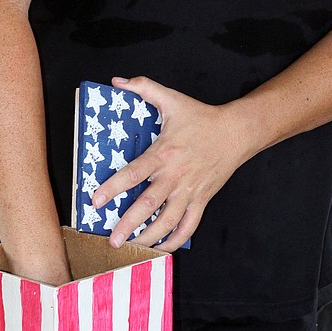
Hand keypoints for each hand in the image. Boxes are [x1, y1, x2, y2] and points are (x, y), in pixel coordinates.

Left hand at [91, 76, 243, 251]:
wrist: (236, 132)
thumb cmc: (201, 117)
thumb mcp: (172, 99)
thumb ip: (143, 88)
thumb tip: (118, 81)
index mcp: (163, 153)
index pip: (133, 173)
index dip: (113, 188)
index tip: (95, 201)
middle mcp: (175, 176)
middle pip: (148, 205)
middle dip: (128, 224)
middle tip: (112, 238)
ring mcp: (189, 191)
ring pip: (168, 221)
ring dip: (150, 237)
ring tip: (132, 248)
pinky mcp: (202, 199)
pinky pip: (189, 226)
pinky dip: (176, 240)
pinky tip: (162, 249)